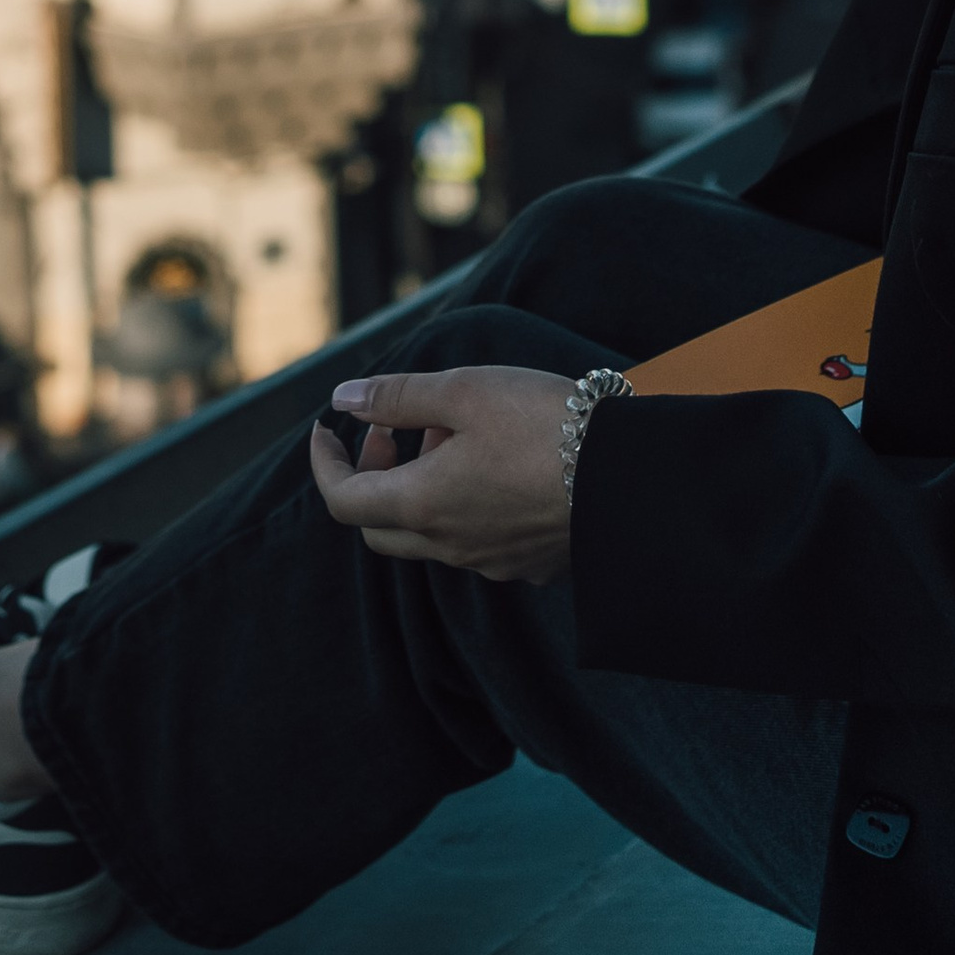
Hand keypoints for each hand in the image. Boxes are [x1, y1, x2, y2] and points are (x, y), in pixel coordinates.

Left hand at [307, 364, 574, 583]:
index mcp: (424, 505)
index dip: (325, 463)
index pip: (343, 501)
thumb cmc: (542, 423)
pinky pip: (475, 540)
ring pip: (430, 534)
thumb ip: (397, 396)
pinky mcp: (529, 564)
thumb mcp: (463, 390)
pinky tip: (496, 463)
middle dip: (373, 475)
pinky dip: (462, 503)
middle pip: (381, 526)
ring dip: (421, 484)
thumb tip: (344, 400)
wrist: (630, 477)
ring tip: (455, 429)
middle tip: (396, 428)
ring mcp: (492, 562)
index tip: (326, 428)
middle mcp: (451, 546)